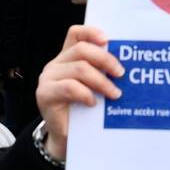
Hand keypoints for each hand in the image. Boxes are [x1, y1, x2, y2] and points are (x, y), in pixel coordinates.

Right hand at [35, 25, 123, 160]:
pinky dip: (86, 94)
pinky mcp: (44, 94)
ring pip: (79, 68)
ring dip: (101, 81)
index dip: (91, 32)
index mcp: (68, 57)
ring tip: (114, 94)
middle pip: (82, 50)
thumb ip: (101, 72)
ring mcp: (48, 78)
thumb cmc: (84, 110)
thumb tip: (125, 65)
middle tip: (121, 74)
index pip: (76, 34)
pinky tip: (94, 103)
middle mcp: (56, 63)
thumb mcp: (94, 87)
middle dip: (105, 59)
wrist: (66, 137)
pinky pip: (69, 87)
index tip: (108, 40)